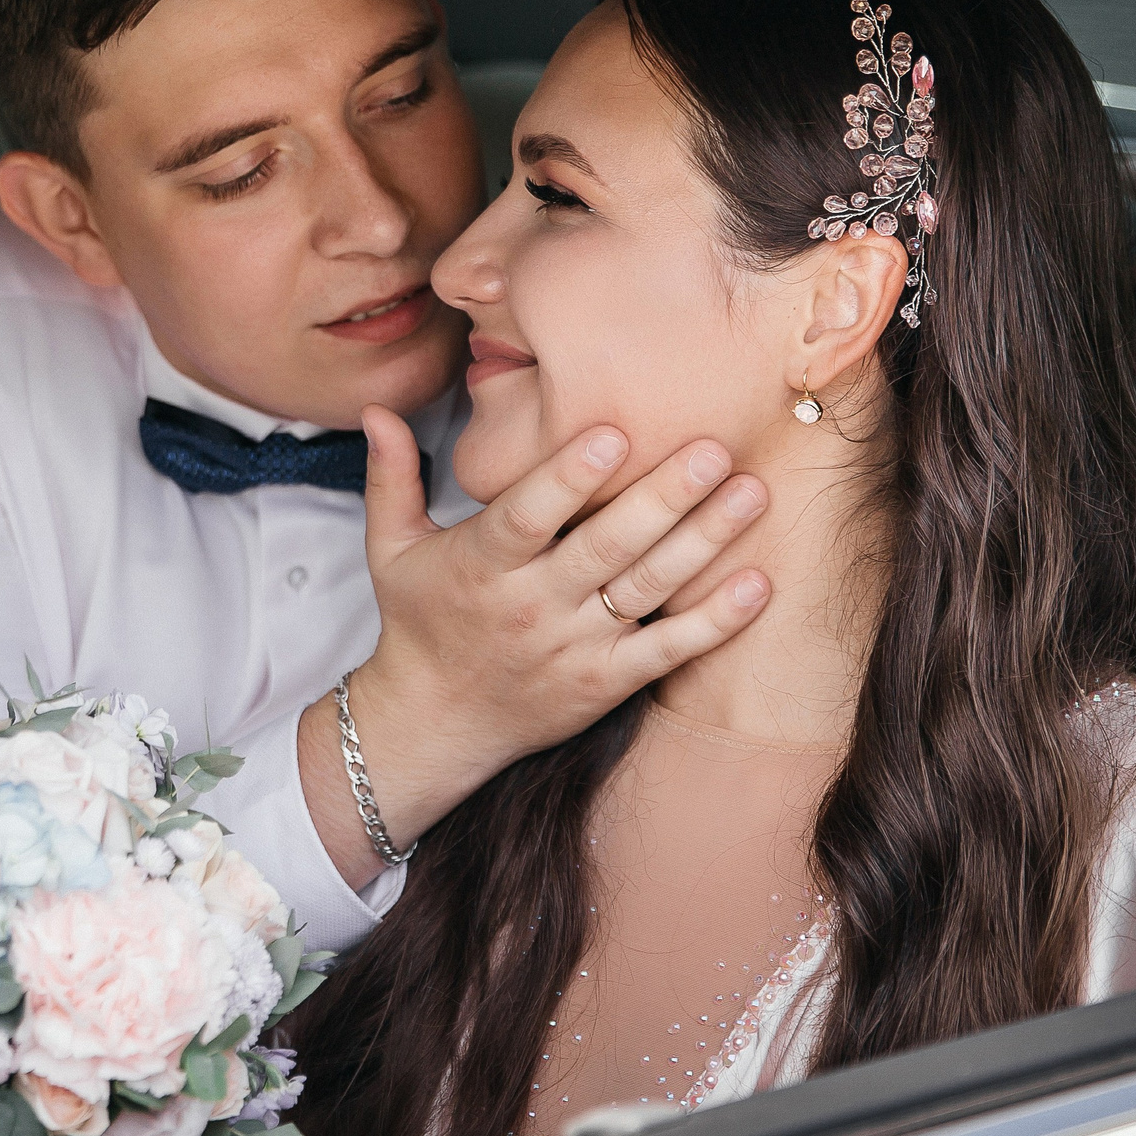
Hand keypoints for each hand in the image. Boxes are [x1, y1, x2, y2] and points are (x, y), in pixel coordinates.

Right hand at [299, 412, 769, 885]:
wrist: (431, 725)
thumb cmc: (418, 623)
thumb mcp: (390, 550)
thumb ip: (391, 476)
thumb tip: (378, 409)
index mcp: (481, 565)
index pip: (527, 515)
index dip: (568, 477)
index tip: (612, 432)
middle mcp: (530, 605)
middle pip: (604, 547)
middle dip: (662, 497)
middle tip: (714, 450)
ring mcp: (572, 648)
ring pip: (645, 591)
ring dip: (703, 542)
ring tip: (751, 493)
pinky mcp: (604, 683)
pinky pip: (666, 651)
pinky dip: (713, 622)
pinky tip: (756, 583)